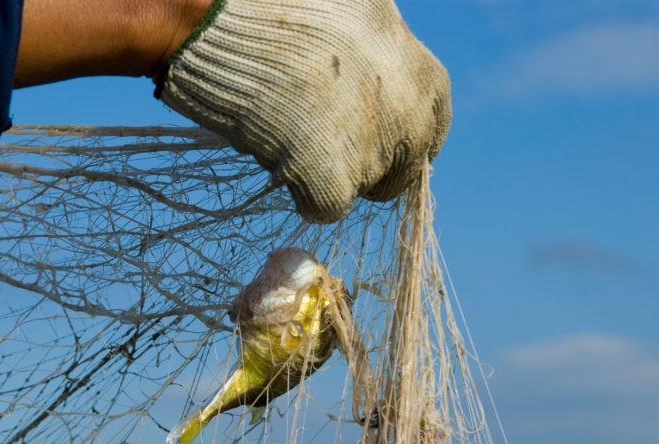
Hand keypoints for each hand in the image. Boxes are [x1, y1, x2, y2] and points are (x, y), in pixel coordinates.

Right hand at [156, 0, 451, 222]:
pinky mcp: (332, 184)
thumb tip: (383, 70)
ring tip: (291, 136)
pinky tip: (279, 160)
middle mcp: (410, 117)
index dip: (400, 135)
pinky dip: (303, 195)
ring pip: (363, 189)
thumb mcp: (360, 13)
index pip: (433, 128)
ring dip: (331, 174)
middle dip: (368, 162)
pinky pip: (326, 209)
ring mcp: (374, 155)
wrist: (225, 25)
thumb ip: (384, 51)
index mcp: (424, 76)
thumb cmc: (284, 8)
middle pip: (403, 169)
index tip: (370, 134)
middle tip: (321, 142)